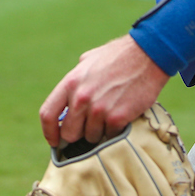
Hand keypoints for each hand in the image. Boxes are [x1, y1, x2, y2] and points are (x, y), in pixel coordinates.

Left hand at [39, 34, 168, 146]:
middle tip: (90, 126)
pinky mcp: (117, 117)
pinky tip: (121, 115)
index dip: (49, 132)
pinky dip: (115, 130)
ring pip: (91, 137)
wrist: (147, 54)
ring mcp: (99, 109)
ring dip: (99, 131)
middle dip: (78, 133)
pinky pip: (109, 136)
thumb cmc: (118, 56)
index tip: (55, 141)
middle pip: (69, 133)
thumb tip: (68, 97)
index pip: (48, 114)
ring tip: (110, 114)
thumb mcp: (88, 61)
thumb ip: (76, 80)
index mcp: (71, 82)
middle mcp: (81, 97)